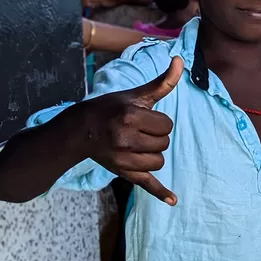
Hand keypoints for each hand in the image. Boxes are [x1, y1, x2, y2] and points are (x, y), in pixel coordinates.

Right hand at [81, 56, 182, 204]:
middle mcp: (125, 139)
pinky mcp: (122, 172)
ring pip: (159, 161)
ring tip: (136, 144)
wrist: (79, 130)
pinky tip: (173, 201)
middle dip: (156, 136)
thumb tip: (181, 60)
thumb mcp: (135, 94)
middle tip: (137, 131)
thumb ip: (162, 82)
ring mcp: (123, 159)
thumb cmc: (110, 108)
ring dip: (154, 153)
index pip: (166, 125)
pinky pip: (145, 185)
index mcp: (130, 117)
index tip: (143, 118)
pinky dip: (160, 193)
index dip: (159, 121)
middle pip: (164, 143)